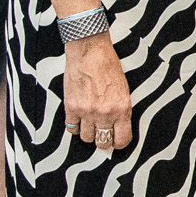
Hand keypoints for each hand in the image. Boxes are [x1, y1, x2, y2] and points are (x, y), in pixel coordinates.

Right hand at [63, 36, 134, 151]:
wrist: (89, 53)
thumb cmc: (108, 67)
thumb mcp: (124, 90)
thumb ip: (121, 109)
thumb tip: (118, 126)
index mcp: (122, 109)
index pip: (122, 139)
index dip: (119, 143)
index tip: (116, 141)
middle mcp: (104, 113)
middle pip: (103, 142)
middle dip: (103, 140)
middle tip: (102, 134)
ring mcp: (86, 112)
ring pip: (87, 138)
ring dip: (88, 133)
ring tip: (90, 124)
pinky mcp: (71, 107)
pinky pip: (71, 128)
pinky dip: (74, 126)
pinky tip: (78, 119)